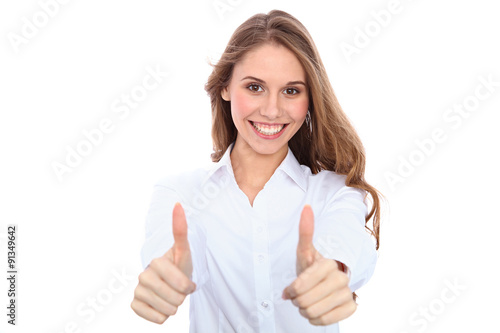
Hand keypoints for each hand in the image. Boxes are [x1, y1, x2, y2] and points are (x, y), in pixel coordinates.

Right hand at [131, 202, 195, 323]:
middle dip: (182, 297)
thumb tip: (178, 204)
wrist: (170, 281)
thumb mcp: (184, 250)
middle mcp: (143, 275)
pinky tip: (161, 305)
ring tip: (171, 296)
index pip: (181, 285)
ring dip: (174, 307)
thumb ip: (180, 229)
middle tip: (179, 289)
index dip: (188, 286)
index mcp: (156, 262)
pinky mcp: (134, 305)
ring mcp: (137, 290)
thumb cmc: (179, 265)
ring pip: (167, 311)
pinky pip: (156, 319)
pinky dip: (162, 316)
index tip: (187, 282)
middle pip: (175, 300)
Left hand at [282, 205, 355, 325]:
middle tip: (299, 296)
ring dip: (305, 310)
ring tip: (307, 301)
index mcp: (329, 264)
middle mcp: (342, 278)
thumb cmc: (313, 265)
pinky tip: (317, 309)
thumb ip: (305, 231)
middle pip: (305, 301)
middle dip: (297, 301)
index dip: (291, 290)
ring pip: (313, 313)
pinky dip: (316, 319)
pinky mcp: (351, 307)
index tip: (289, 290)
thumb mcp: (305, 250)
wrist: (329, 279)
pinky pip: (325, 321)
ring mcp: (348, 293)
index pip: (300, 286)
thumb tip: (306, 207)